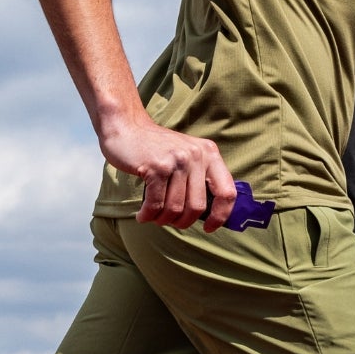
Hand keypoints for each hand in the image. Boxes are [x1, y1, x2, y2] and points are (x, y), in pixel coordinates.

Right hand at [101, 112, 236, 230]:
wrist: (127, 126)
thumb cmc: (156, 149)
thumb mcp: (187, 156)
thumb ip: (200, 178)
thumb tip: (208, 215)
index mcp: (209, 154)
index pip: (227, 192)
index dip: (221, 216)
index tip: (210, 227)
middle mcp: (196, 156)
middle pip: (197, 206)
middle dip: (183, 222)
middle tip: (171, 222)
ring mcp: (177, 161)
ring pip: (175, 208)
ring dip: (163, 219)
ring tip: (154, 217)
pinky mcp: (156, 167)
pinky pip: (156, 204)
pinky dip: (148, 215)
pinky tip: (143, 215)